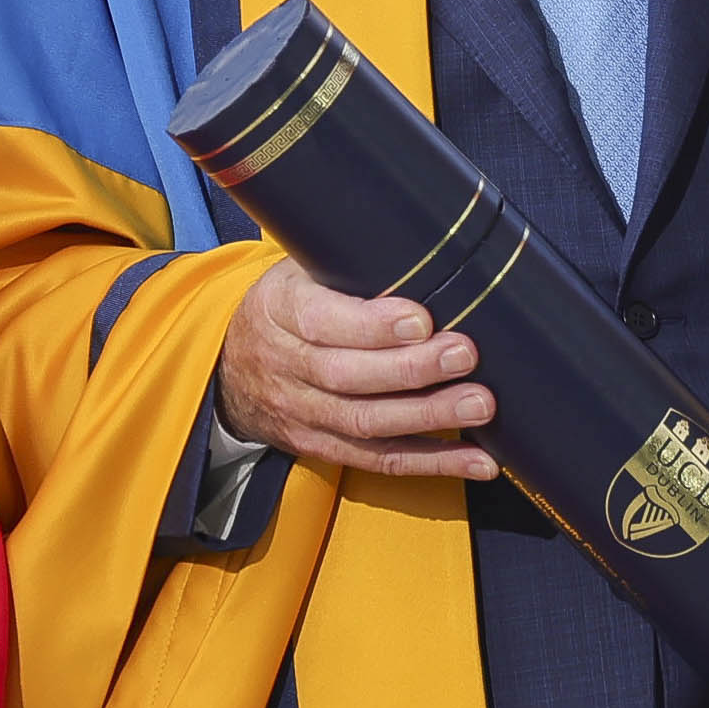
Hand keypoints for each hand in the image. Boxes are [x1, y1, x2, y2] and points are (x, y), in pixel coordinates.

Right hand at [215, 259, 496, 483]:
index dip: (371, 325)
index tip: (421, 319)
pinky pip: (378, 461)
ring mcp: (301, 413)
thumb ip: (347, 266)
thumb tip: (428, 244)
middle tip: (465, 355)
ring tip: (479, 405)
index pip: (320, 321)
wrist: (229, 366)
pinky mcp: (321, 447)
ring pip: (366, 423)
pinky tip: (477, 461)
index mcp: (279, 309)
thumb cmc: (288, 304)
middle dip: (412, 369)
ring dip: (428, 417)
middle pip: (347, 376)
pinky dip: (431, 463)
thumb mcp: (300, 270)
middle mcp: (285, 365)